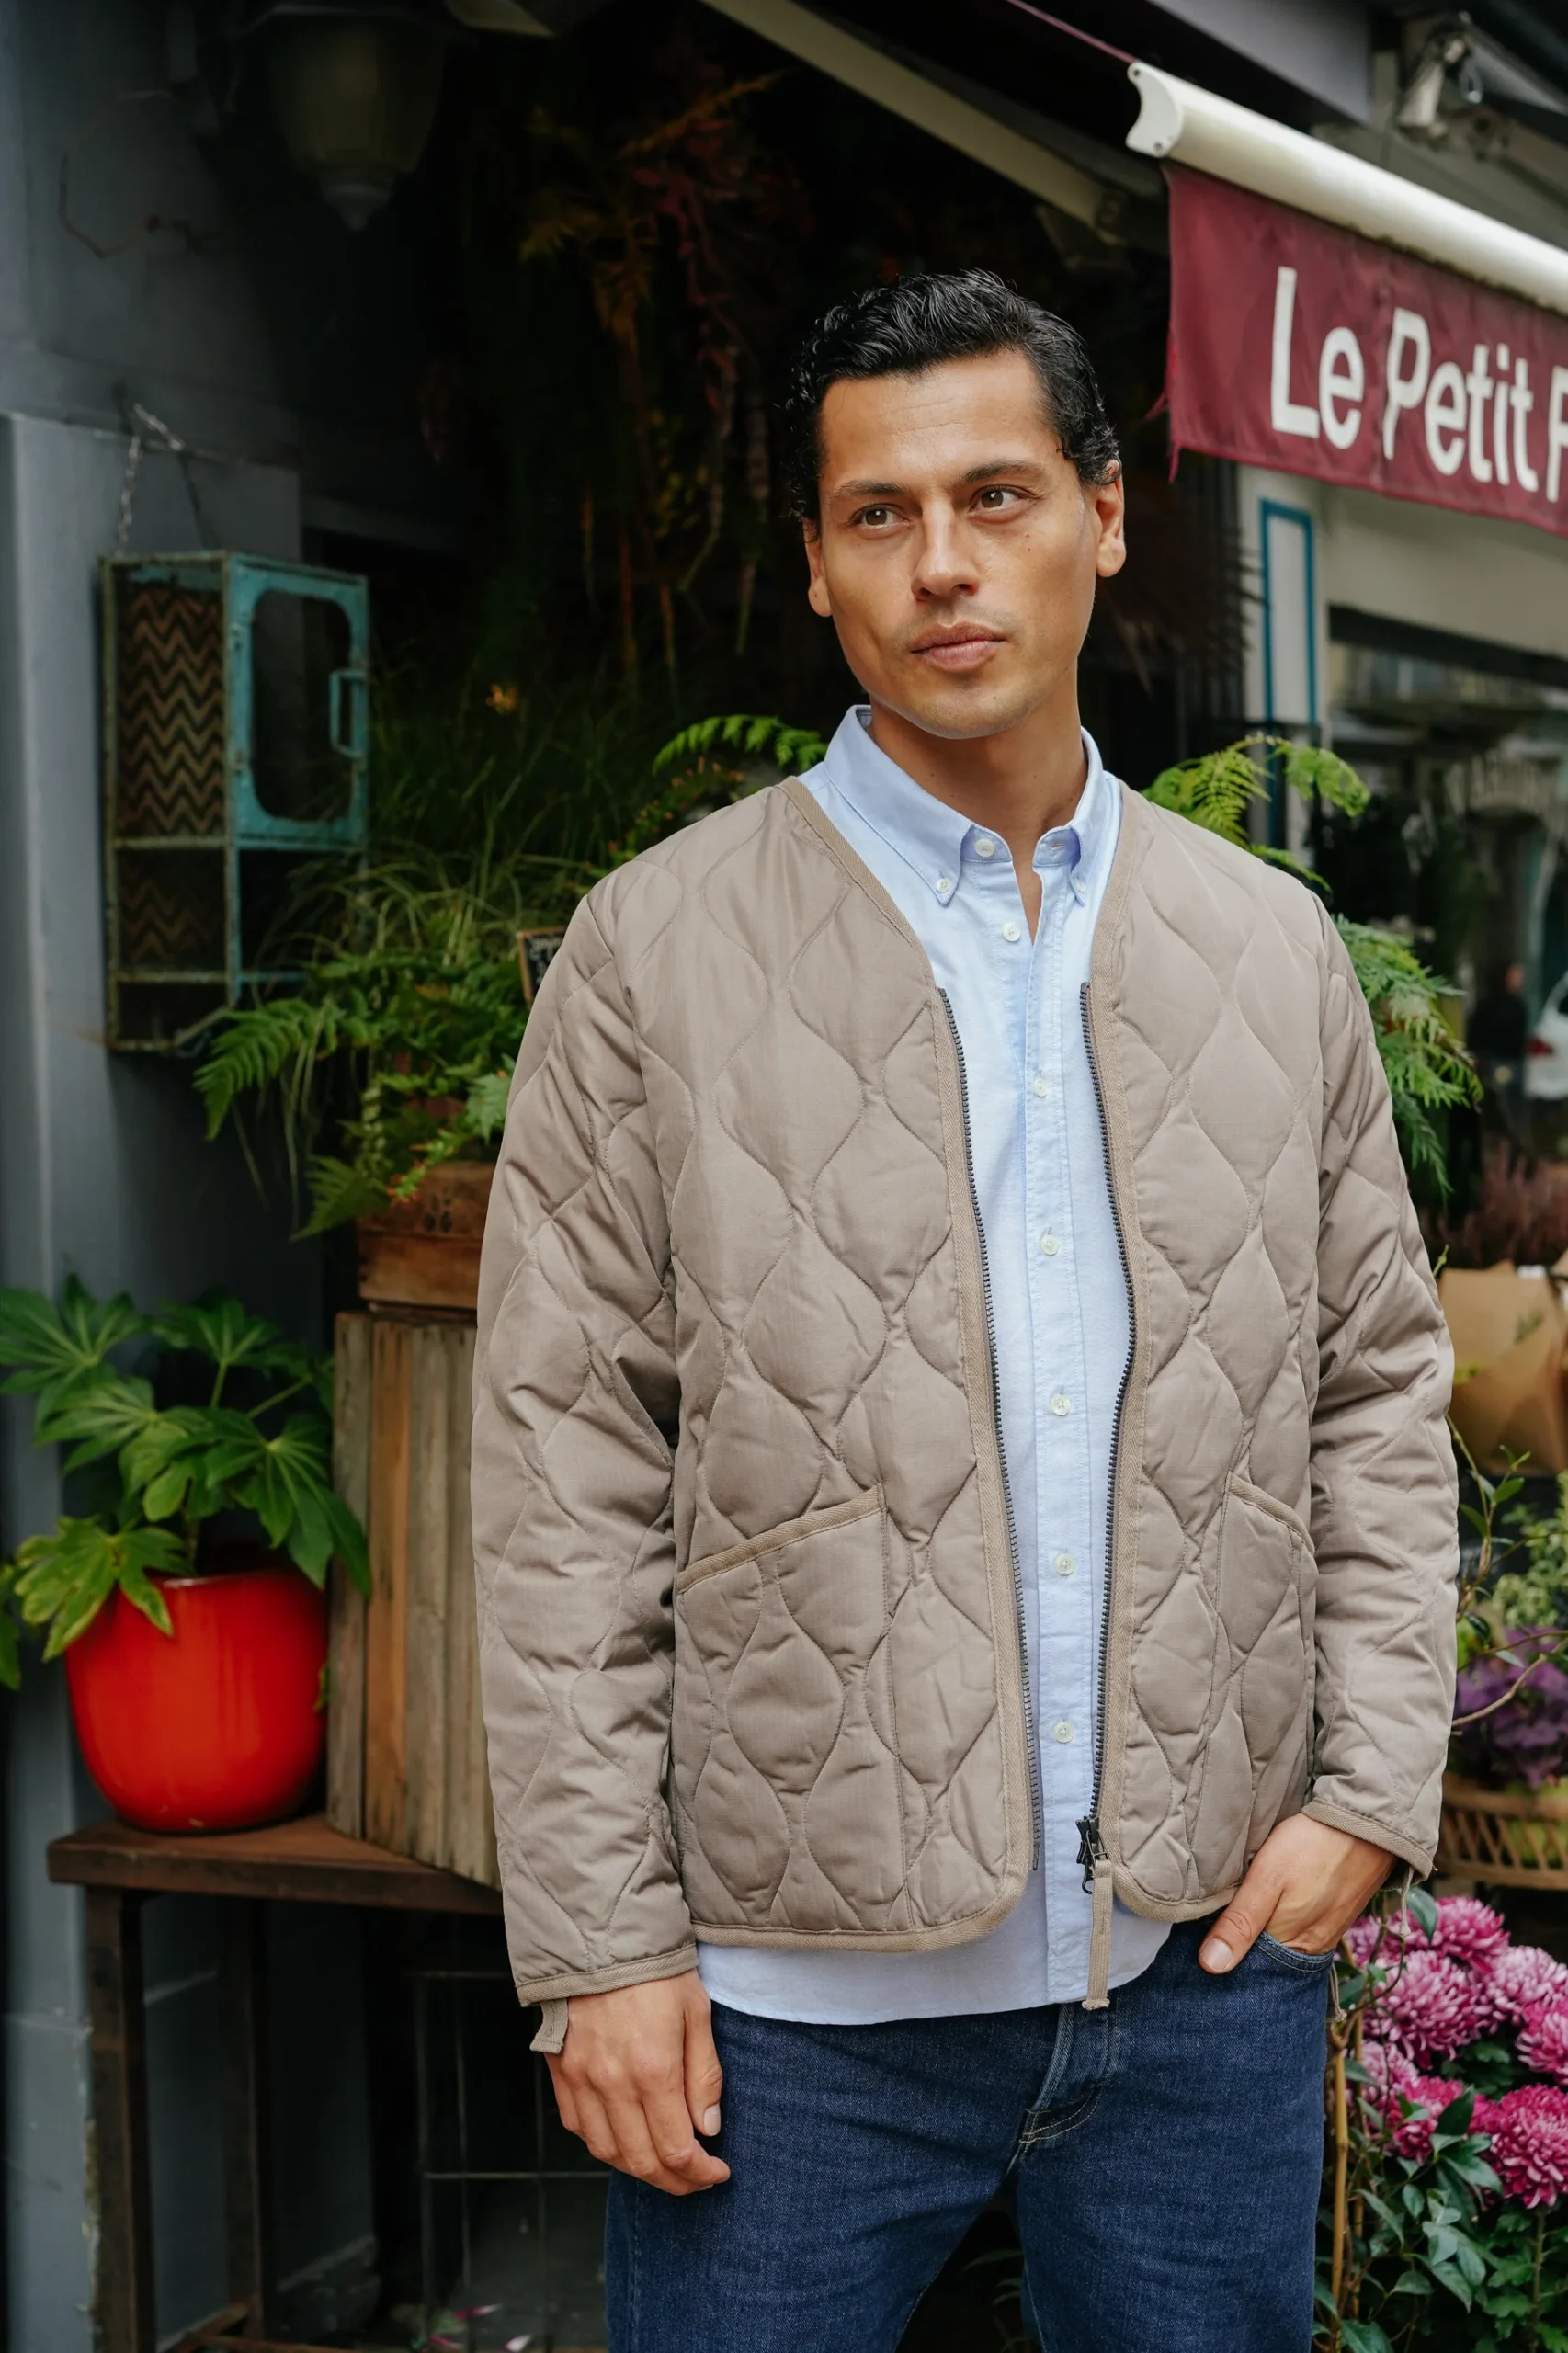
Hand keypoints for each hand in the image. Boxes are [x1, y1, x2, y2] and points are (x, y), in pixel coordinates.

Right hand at [546, 1971, 729, 2196]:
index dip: (701, 2173)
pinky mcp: (561, 2072)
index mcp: (653, 2070)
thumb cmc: (656, 1971)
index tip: (718, 2172)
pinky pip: (578, 2127)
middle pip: (642, 2162)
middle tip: (696, 2179)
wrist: (600, 1936)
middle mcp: (612, 2084)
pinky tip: (624, 2139)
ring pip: (607, 2153)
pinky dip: (603, 2145)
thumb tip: (708, 2128)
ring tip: (663, 2164)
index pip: (677, 2149)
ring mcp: (581, 2081)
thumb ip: (704, 2075)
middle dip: (675, 2182)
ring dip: (638, 2169)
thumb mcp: (696, 2013)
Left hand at [1199, 1814, 1392, 1972]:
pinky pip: (1300, 1933)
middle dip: (1242, 1947)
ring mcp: (1325, 1935)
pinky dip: (1281, 1925)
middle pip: (1266, 1959)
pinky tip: (1271, 1907)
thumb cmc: (1311, 1847)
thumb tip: (1211, 1967)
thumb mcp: (1267, 1878)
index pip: (1247, 1967)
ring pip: (1283, 1946)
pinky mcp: (1333, 1919)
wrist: (1363, 1825)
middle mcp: (1310, 1950)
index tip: (1202, 1940)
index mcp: (1291, 1947)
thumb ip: (1240, 1923)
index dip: (1223, 1954)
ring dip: (1262, 1935)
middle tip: (1215, 1923)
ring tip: (1239, 1913)